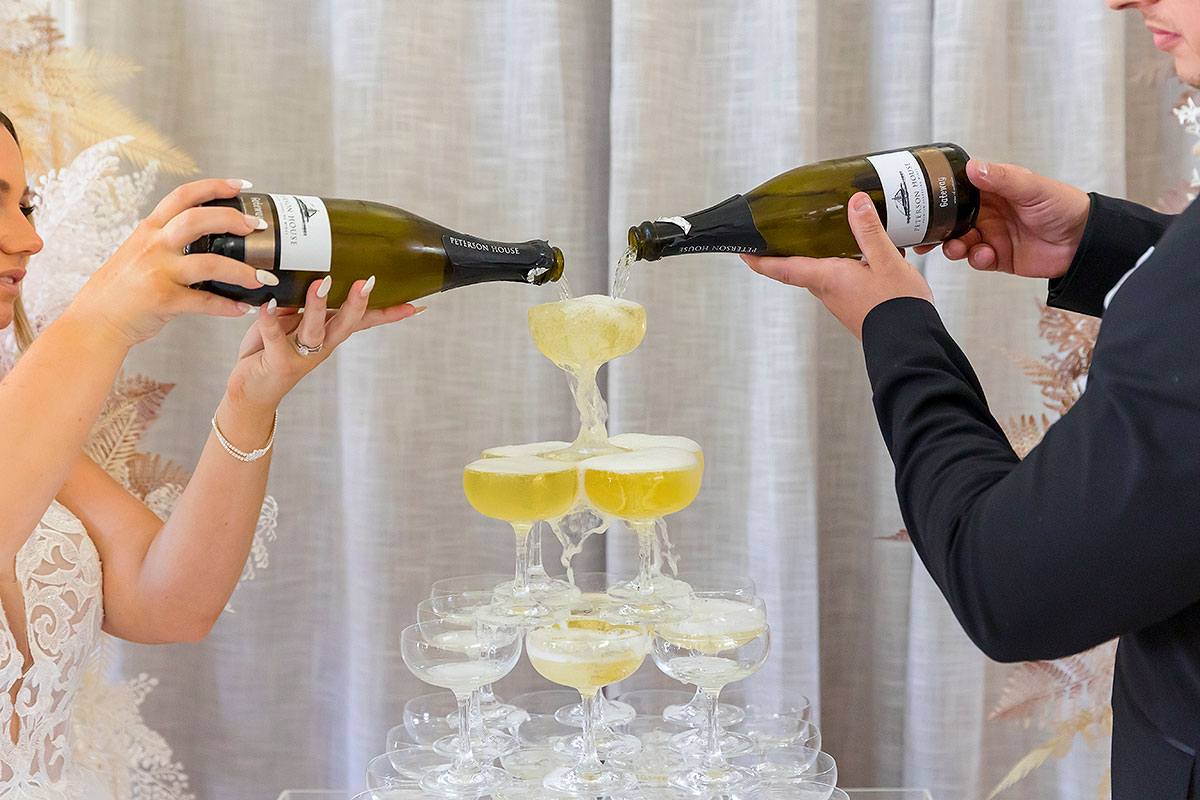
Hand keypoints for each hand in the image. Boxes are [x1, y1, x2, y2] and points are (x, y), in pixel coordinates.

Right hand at [68, 178, 268, 347]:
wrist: (95, 321)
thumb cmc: (120, 290)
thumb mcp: (138, 254)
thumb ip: (166, 243)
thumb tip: (206, 240)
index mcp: (149, 230)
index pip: (183, 196)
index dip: (214, 186)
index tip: (240, 185)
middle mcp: (152, 245)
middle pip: (197, 219)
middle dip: (232, 219)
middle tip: (255, 225)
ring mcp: (157, 271)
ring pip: (210, 263)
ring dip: (242, 271)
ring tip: (262, 277)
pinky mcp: (163, 299)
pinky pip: (204, 301)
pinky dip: (227, 306)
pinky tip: (242, 307)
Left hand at [225, 275, 420, 409]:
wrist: (252, 393)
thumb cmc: (270, 352)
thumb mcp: (289, 322)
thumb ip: (299, 302)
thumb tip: (306, 275)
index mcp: (329, 334)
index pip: (363, 321)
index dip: (389, 314)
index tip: (414, 305)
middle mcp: (321, 345)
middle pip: (346, 324)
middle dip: (357, 304)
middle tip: (366, 283)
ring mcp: (302, 356)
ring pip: (314, 329)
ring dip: (318, 306)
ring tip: (322, 283)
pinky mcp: (278, 362)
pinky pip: (274, 337)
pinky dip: (270, 319)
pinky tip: (268, 304)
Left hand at [742, 192, 932, 339]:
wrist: (911, 344)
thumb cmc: (897, 307)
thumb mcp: (887, 261)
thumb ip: (870, 231)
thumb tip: (856, 203)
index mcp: (828, 278)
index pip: (784, 268)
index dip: (761, 260)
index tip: (744, 251)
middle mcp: (828, 291)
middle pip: (801, 268)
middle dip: (790, 252)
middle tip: (782, 234)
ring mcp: (840, 301)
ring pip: (822, 274)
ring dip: (820, 257)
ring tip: (825, 235)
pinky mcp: (854, 306)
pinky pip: (841, 281)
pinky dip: (843, 265)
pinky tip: (861, 256)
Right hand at [912, 159, 1089, 279]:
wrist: (1084, 241)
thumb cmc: (1064, 206)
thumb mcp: (1032, 187)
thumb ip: (1001, 179)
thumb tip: (973, 167)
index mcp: (993, 191)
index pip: (958, 192)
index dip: (939, 199)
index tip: (922, 205)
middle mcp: (988, 213)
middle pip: (952, 221)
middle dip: (937, 230)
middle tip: (925, 237)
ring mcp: (992, 235)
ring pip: (959, 242)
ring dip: (953, 246)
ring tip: (956, 248)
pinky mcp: (998, 257)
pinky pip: (977, 260)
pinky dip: (976, 259)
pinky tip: (985, 255)